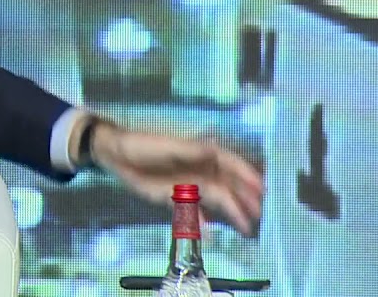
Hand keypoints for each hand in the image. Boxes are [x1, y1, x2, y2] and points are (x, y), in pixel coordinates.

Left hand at [89, 120, 263, 236]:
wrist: (116, 154)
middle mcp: (199, 169)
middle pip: (228, 185)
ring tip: (246, 227)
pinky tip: (210, 233)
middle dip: (244, 198)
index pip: (230, 164)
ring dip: (230, 212)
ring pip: (215, 200)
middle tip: (259, 214)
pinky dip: (203, 222)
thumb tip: (214, 151)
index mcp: (201, 153)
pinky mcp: (175, 198)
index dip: (247, 175)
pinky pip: (193, 211)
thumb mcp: (169, 145)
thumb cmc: (143, 143)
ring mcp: (188, 185)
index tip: (261, 189)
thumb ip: (192, 150)